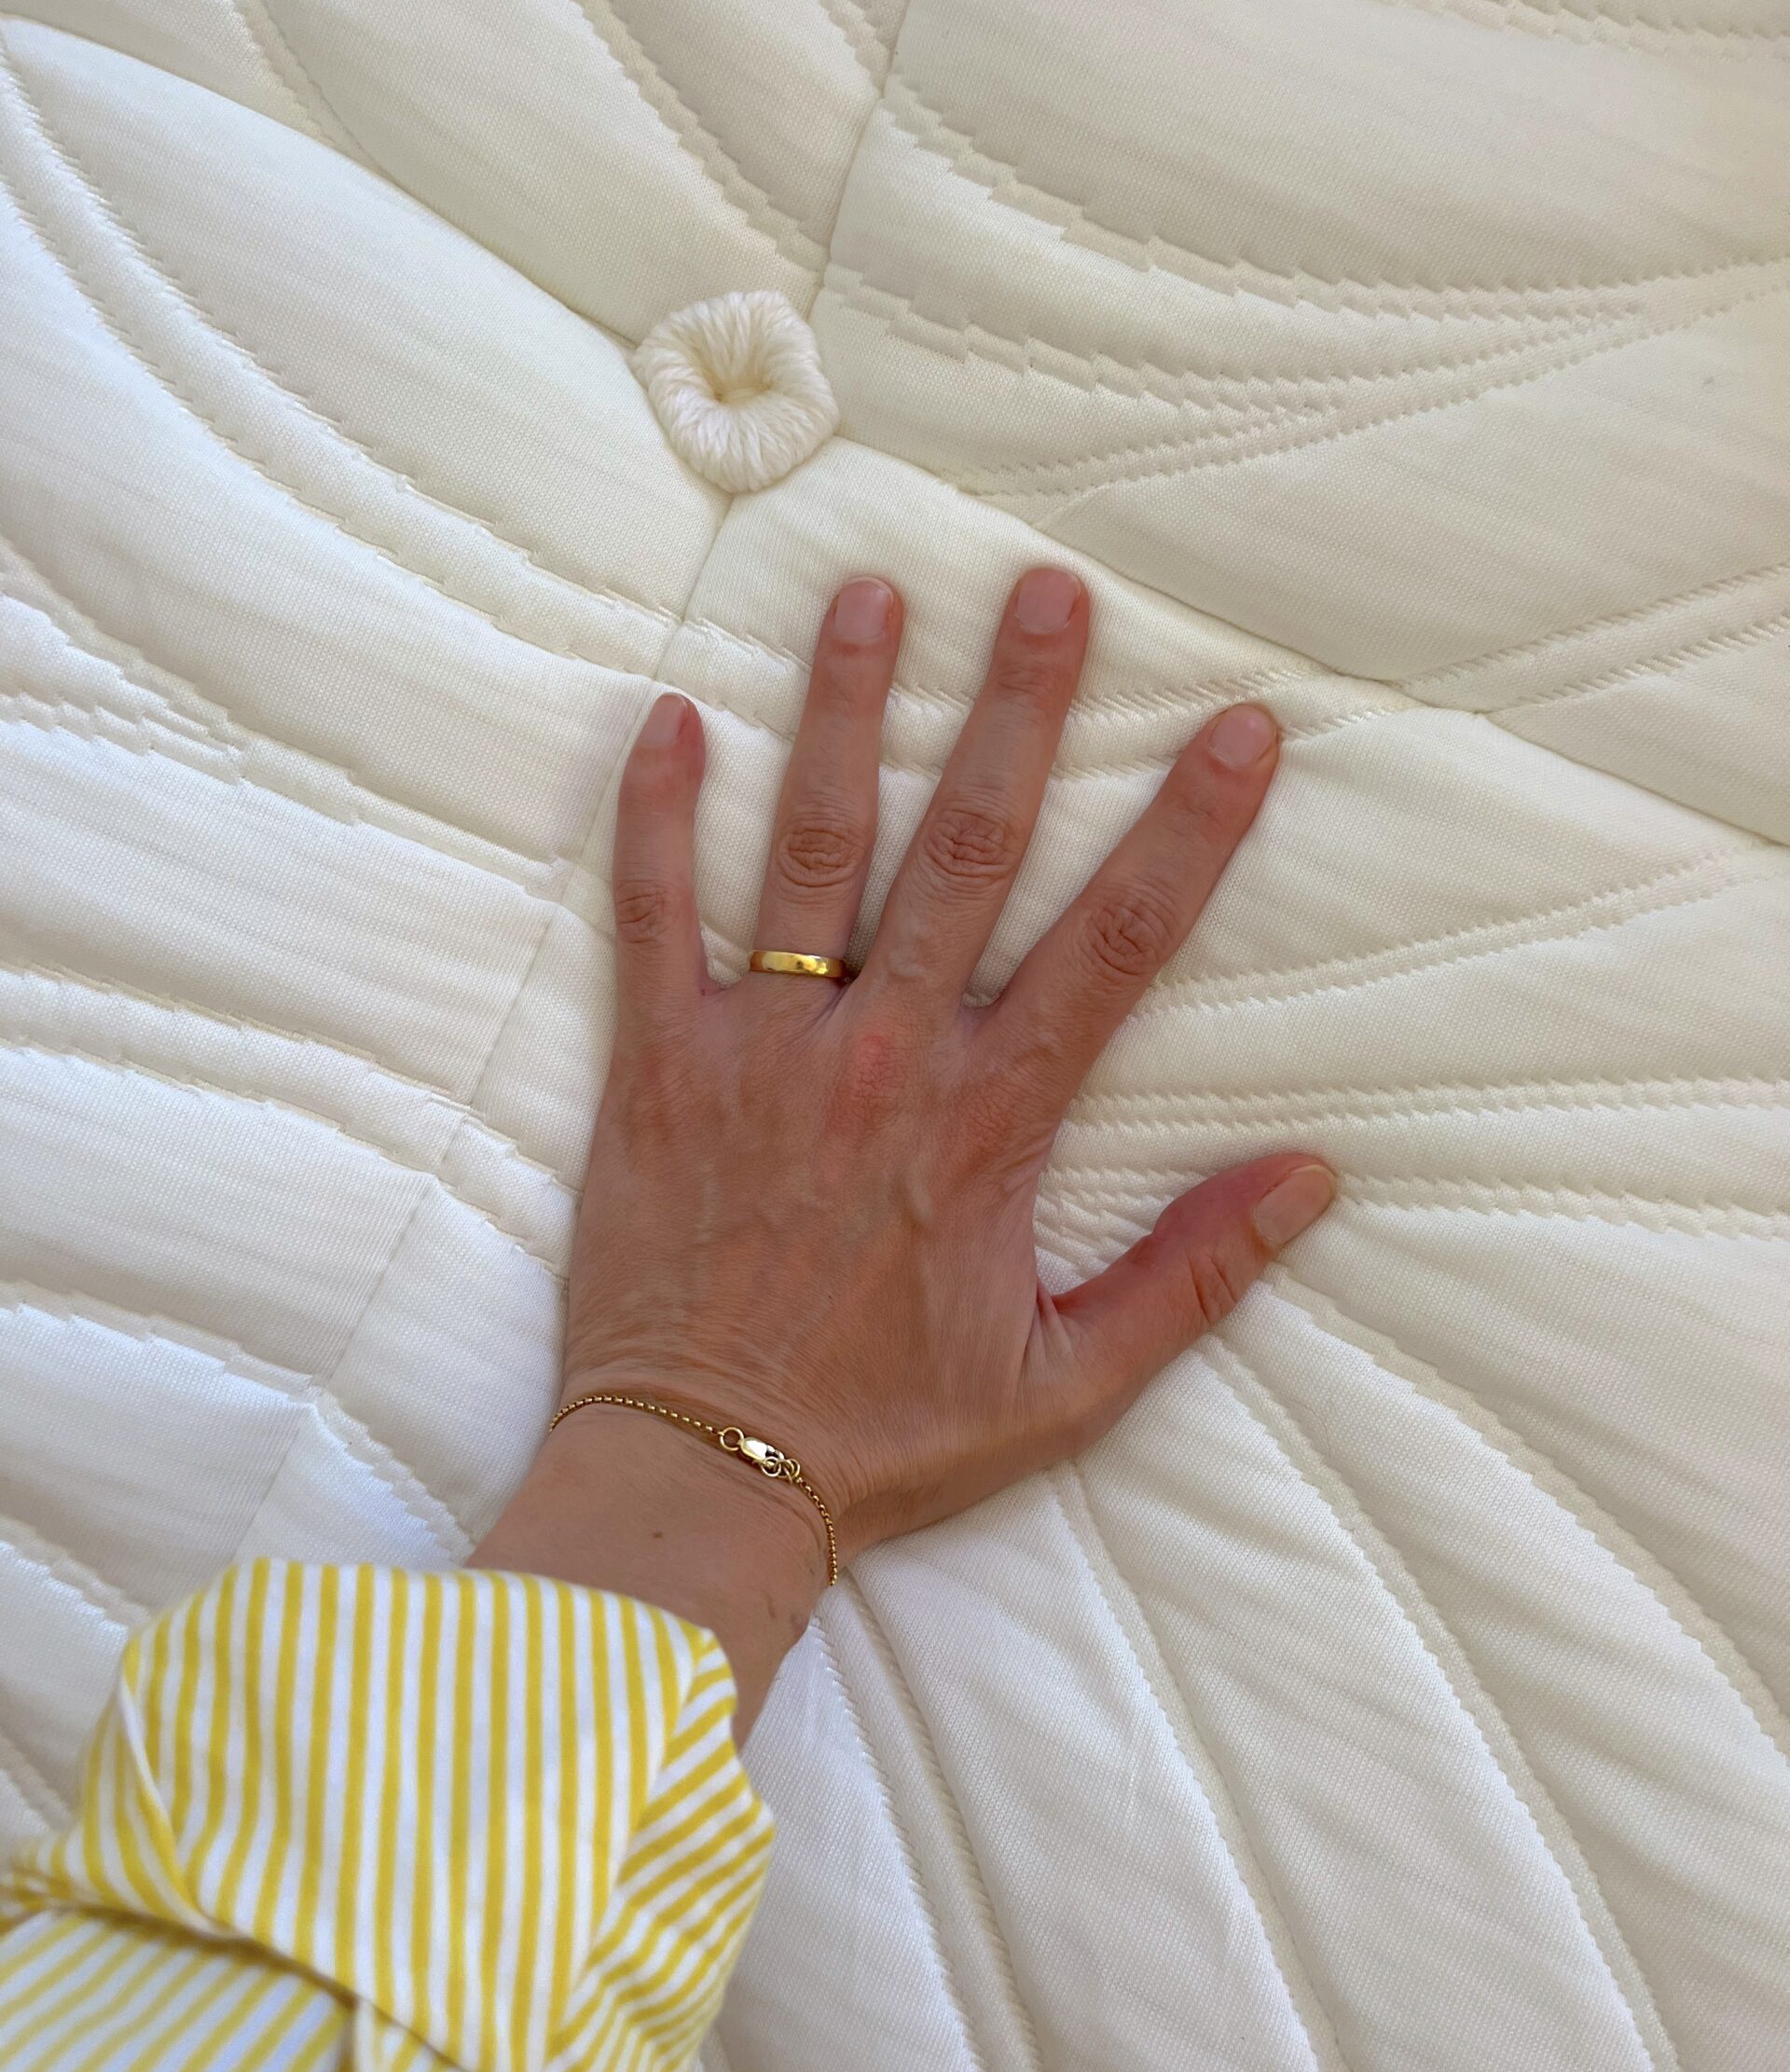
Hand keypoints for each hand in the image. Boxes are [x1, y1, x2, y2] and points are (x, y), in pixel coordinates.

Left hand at [474, 569, 1332, 1722]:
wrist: (703, 1480)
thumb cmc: (887, 1437)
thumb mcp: (1071, 1382)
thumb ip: (1194, 1276)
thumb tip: (1314, 1178)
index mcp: (992, 1124)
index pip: (1116, 945)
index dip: (1188, 830)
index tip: (1239, 727)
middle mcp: (884, 1060)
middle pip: (968, 849)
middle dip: (1020, 710)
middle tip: (1050, 591)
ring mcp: (760, 1053)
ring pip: (812, 848)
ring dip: (847, 714)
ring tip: (872, 597)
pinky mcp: (655, 1068)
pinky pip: (649, 915)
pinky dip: (656, 815)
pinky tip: (671, 715)